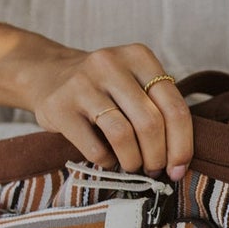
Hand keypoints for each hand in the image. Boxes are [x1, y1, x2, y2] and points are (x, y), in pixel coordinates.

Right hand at [22, 44, 193, 178]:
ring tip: (133, 167)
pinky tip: (109, 160)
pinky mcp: (58, 106)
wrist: (45, 74)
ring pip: (123, 135)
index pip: (174, 107)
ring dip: (134, 161)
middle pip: (150, 123)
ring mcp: (81, 83)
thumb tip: (180, 161)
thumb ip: (159, 109)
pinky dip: (108, 162)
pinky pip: (94, 147)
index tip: (179, 168)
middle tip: (155, 170)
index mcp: (139, 57)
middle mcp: (110, 64)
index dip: (182, 145)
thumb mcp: (135, 83)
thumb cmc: (104, 88)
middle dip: (158, 157)